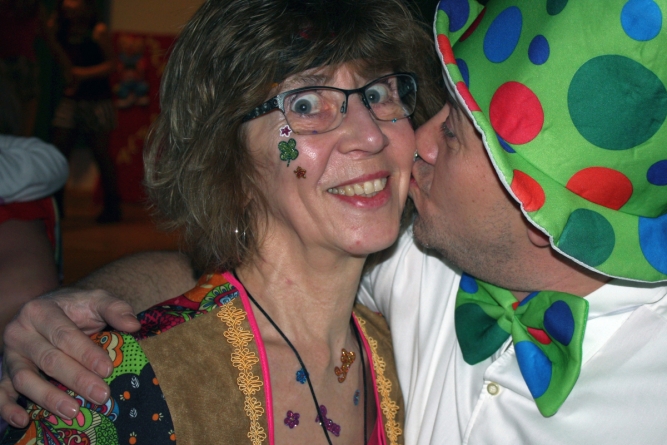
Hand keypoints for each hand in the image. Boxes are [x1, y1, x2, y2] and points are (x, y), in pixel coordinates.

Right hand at [0, 288, 139, 427]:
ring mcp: (10, 354)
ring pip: (24, 379)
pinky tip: (24, 420)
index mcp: (40, 310)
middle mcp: (19, 332)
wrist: (52, 309)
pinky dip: (7, 408)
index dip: (86, 354)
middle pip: (48, 359)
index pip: (64, 335)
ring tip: (74, 412)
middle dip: (77, 379)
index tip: (107, 370)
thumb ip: (115, 308)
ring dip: (49, 398)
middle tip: (101, 395)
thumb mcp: (96, 299)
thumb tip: (133, 325)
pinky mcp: (4, 372)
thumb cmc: (77, 307)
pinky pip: (0, 392)